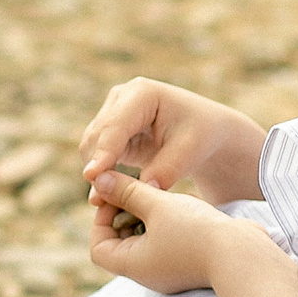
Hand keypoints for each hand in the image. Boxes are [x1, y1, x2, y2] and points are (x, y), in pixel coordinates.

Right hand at [77, 78, 265, 201]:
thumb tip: (137, 193)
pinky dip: (102, 176)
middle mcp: (121, 98)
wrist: (205, 131)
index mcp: (142, 93)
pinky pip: (97, 156)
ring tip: (105, 203)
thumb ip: (164, 171)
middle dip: (97, 167)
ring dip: (97, 174)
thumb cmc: (201, 135)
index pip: (115, 125)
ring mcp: (112, 113)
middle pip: (97, 136)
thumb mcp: (189, 152)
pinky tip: (107, 198)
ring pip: (92, 147)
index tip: (92, 177)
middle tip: (100, 202)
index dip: (103, 152)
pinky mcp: (110, 132)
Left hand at [87, 169, 241, 293]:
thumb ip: (127, 191)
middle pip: (120, 243)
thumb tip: (98, 179)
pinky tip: (180, 206)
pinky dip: (166, 223)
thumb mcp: (157, 205)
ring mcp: (169, 271)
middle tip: (137, 189)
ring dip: (147, 216)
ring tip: (160, 195)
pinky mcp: (188, 263)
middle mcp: (148, 274)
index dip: (102, 218)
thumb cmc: (198, 232)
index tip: (117, 195)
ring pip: (145, 240)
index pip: (98, 247)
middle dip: (125, 213)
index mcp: (133, 267)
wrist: (245, 256)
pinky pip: (166, 242)